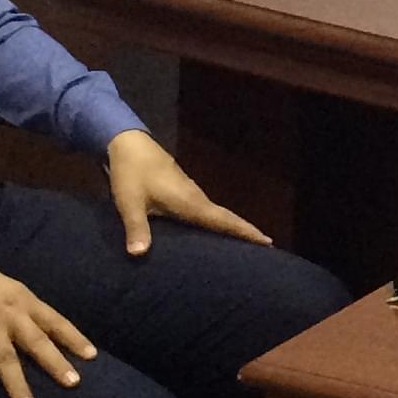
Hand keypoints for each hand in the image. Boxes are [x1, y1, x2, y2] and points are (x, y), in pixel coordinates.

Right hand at [0, 240, 95, 397]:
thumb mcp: (2, 285)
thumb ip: (18, 305)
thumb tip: (33, 323)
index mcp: (22, 298)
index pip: (55, 320)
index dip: (74, 338)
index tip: (92, 355)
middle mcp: (9, 312)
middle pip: (37, 342)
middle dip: (56, 364)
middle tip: (74, 383)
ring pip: (7, 360)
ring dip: (18, 386)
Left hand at [106, 129, 271, 254]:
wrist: (128, 143)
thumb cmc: (130, 172)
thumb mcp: (129, 203)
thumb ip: (136, 228)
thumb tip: (138, 254)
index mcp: (190, 202)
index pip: (224, 221)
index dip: (245, 232)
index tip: (269, 243)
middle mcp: (196, 198)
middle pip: (227, 218)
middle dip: (245, 232)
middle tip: (266, 249)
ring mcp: (191, 193)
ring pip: (217, 214)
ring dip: (232, 227)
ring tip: (245, 245)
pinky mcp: (183, 191)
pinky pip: (206, 211)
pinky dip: (216, 222)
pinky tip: (213, 231)